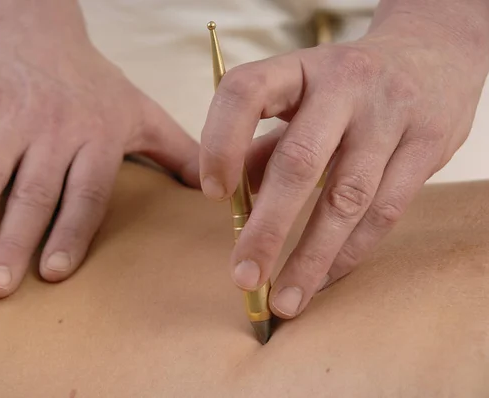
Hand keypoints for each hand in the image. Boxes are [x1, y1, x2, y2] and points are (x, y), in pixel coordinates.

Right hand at [0, 2, 198, 298]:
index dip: (71, 232)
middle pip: (34, 192)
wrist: (42, 28)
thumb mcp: (143, 112)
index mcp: (97, 137)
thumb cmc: (95, 83)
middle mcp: (54, 129)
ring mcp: (10, 116)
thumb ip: (178, 152)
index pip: (86, 193)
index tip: (53, 272)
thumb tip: (215, 192)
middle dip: (14, 241)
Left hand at [200, 6, 488, 317]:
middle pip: (299, 161)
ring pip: (347, 198)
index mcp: (300, 68)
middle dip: (267, 228)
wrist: (432, 55)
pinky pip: (385, 211)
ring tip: (284, 300)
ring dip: (311, 257)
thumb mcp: (302, 95)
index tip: (214, 195)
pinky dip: (349, 252)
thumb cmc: (346, 86)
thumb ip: (266, 141)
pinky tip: (322, 279)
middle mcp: (346, 85)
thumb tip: (235, 197)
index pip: (247, 92)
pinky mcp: (428, 145)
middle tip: (243, 277)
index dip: (221, 142)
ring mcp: (391, 115)